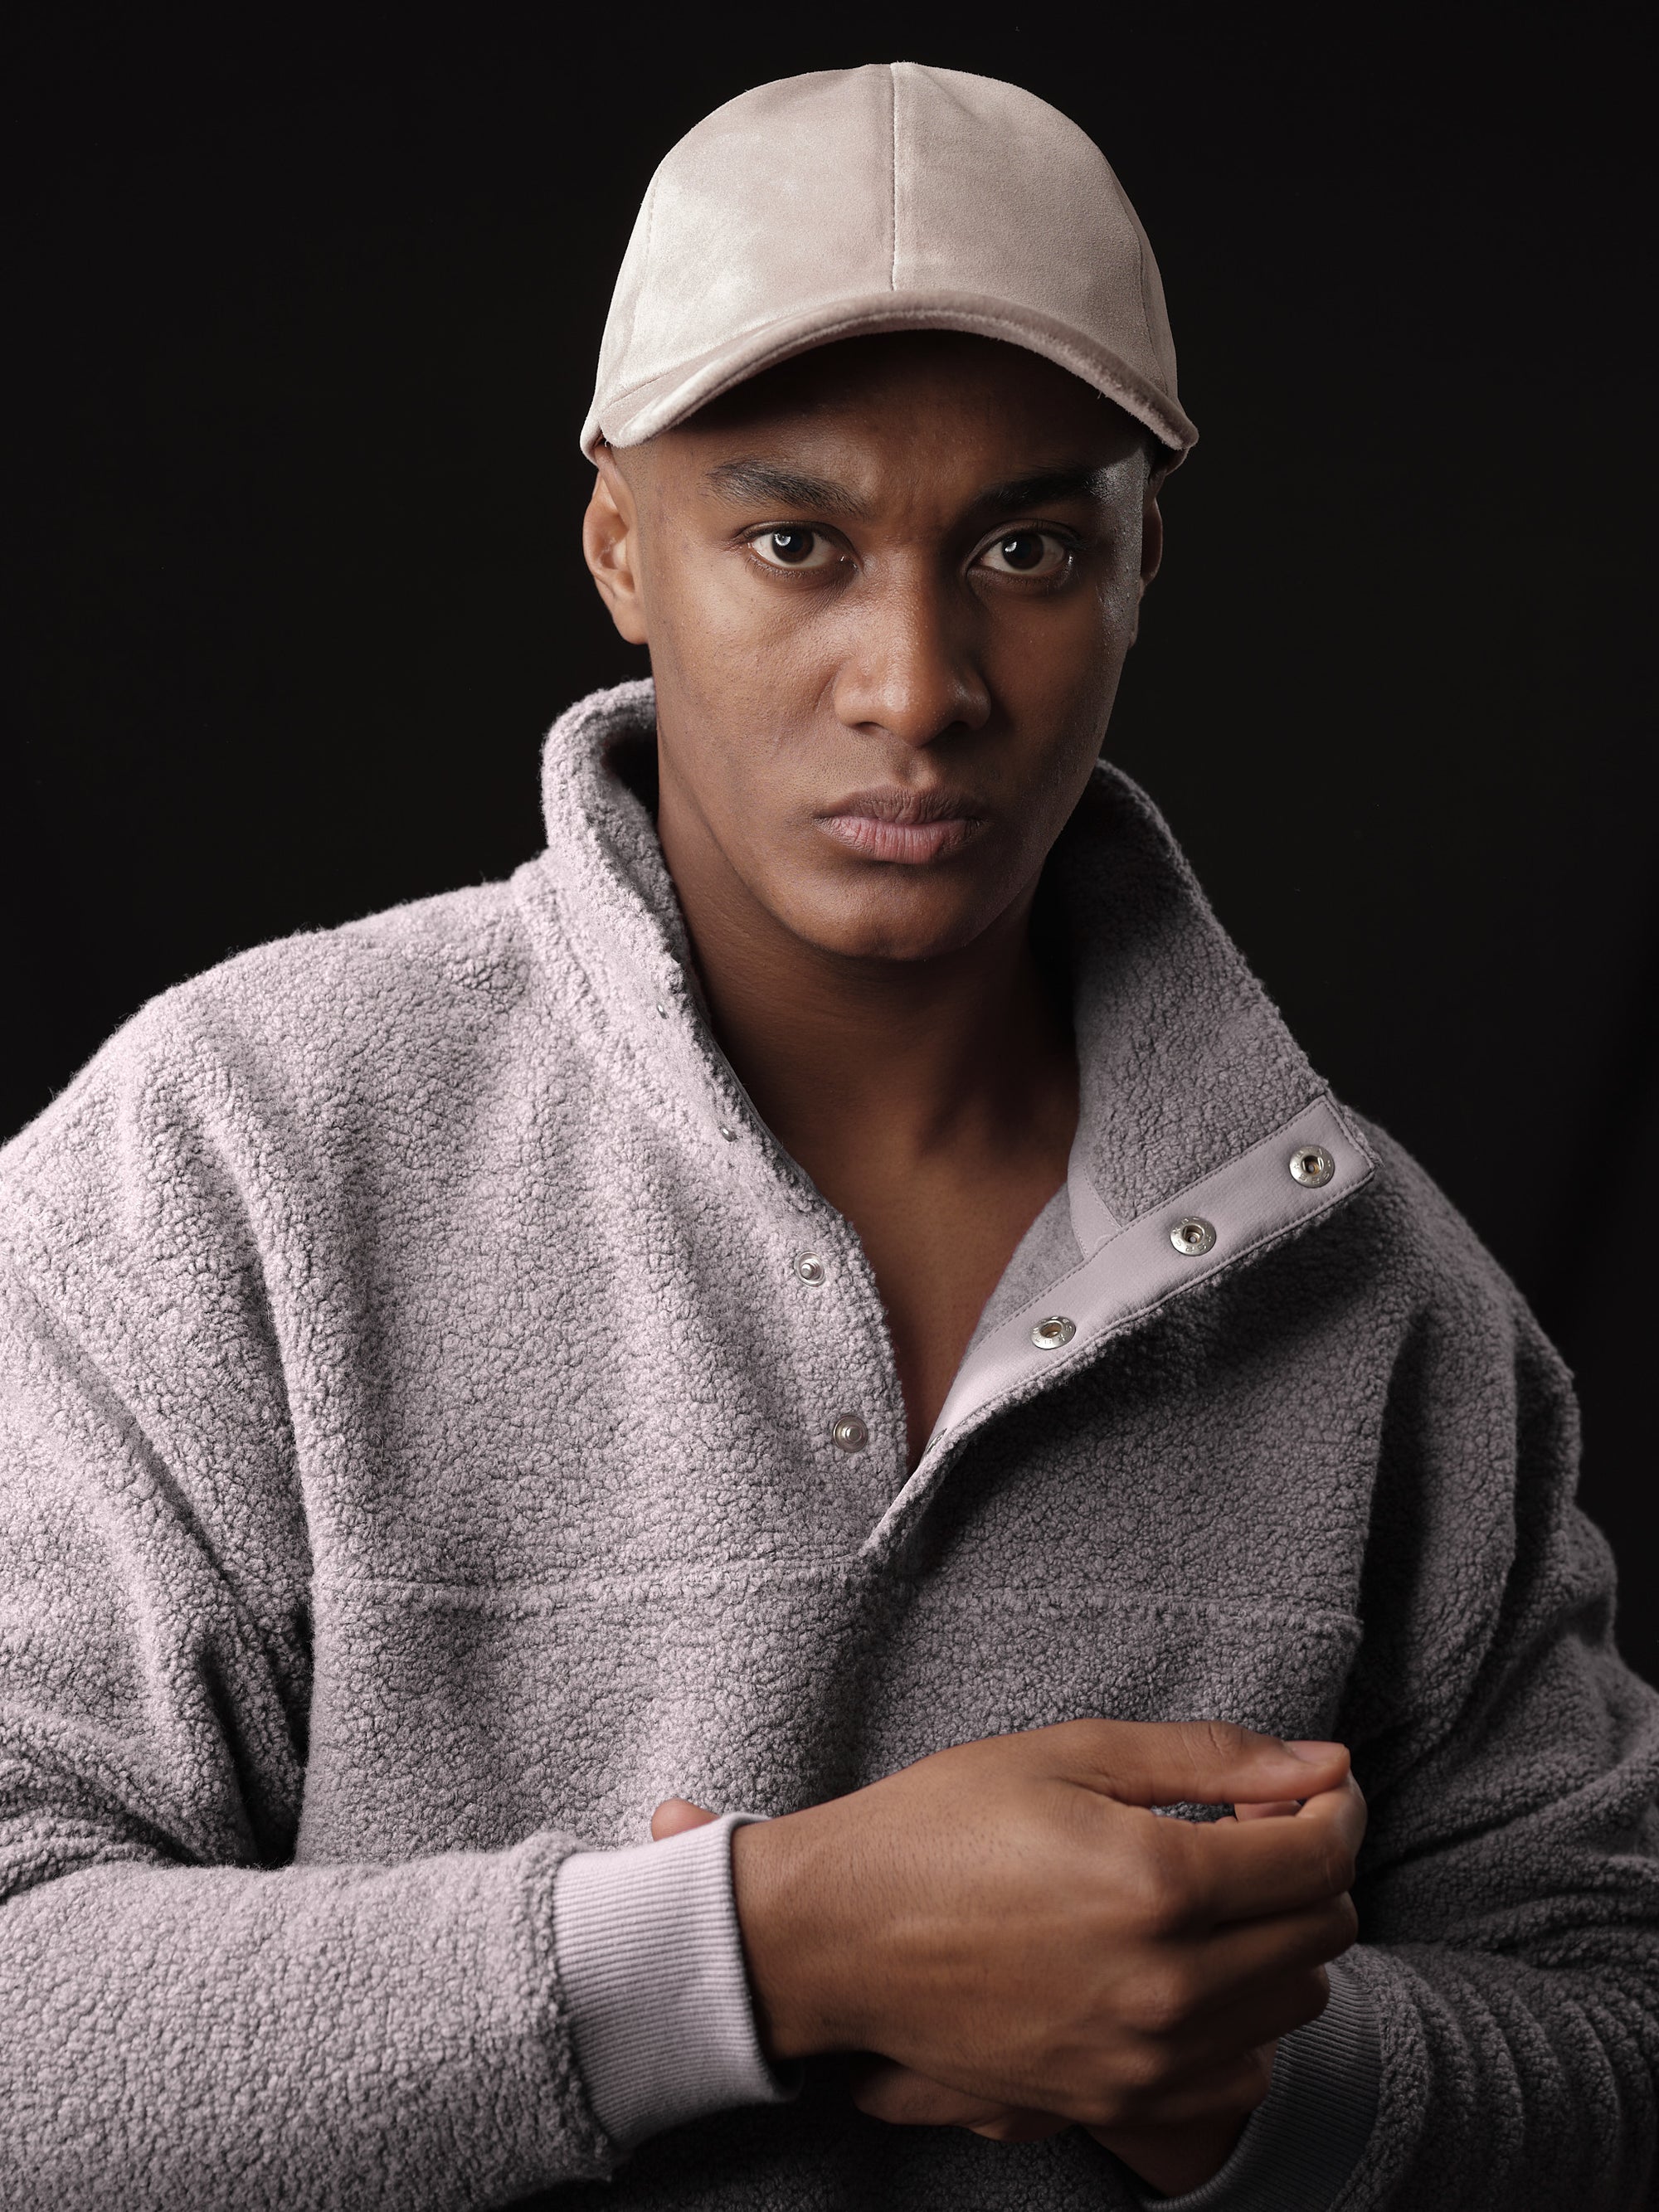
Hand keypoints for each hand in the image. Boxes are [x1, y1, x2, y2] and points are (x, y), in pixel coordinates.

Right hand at [838, 1798, 1304, 2194]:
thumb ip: (1208, 1757)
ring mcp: (1146, 2057)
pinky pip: (1244, 2069)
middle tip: (1252, 1822)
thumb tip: (1324, 1763)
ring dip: (1279, 1937)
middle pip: (1323, 1930)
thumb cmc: (942, 1826)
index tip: (1311, 1782)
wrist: (838, 1935)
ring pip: (1295, 1999)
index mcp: (1159, 1882)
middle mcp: (1168, 1985)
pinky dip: (1241, 2016)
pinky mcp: (1119, 2100)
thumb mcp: (1070, 1754)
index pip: (1320, 1855)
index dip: (1337, 1806)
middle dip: (1309, 1864)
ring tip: (1210, 1889)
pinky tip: (1183, 1963)